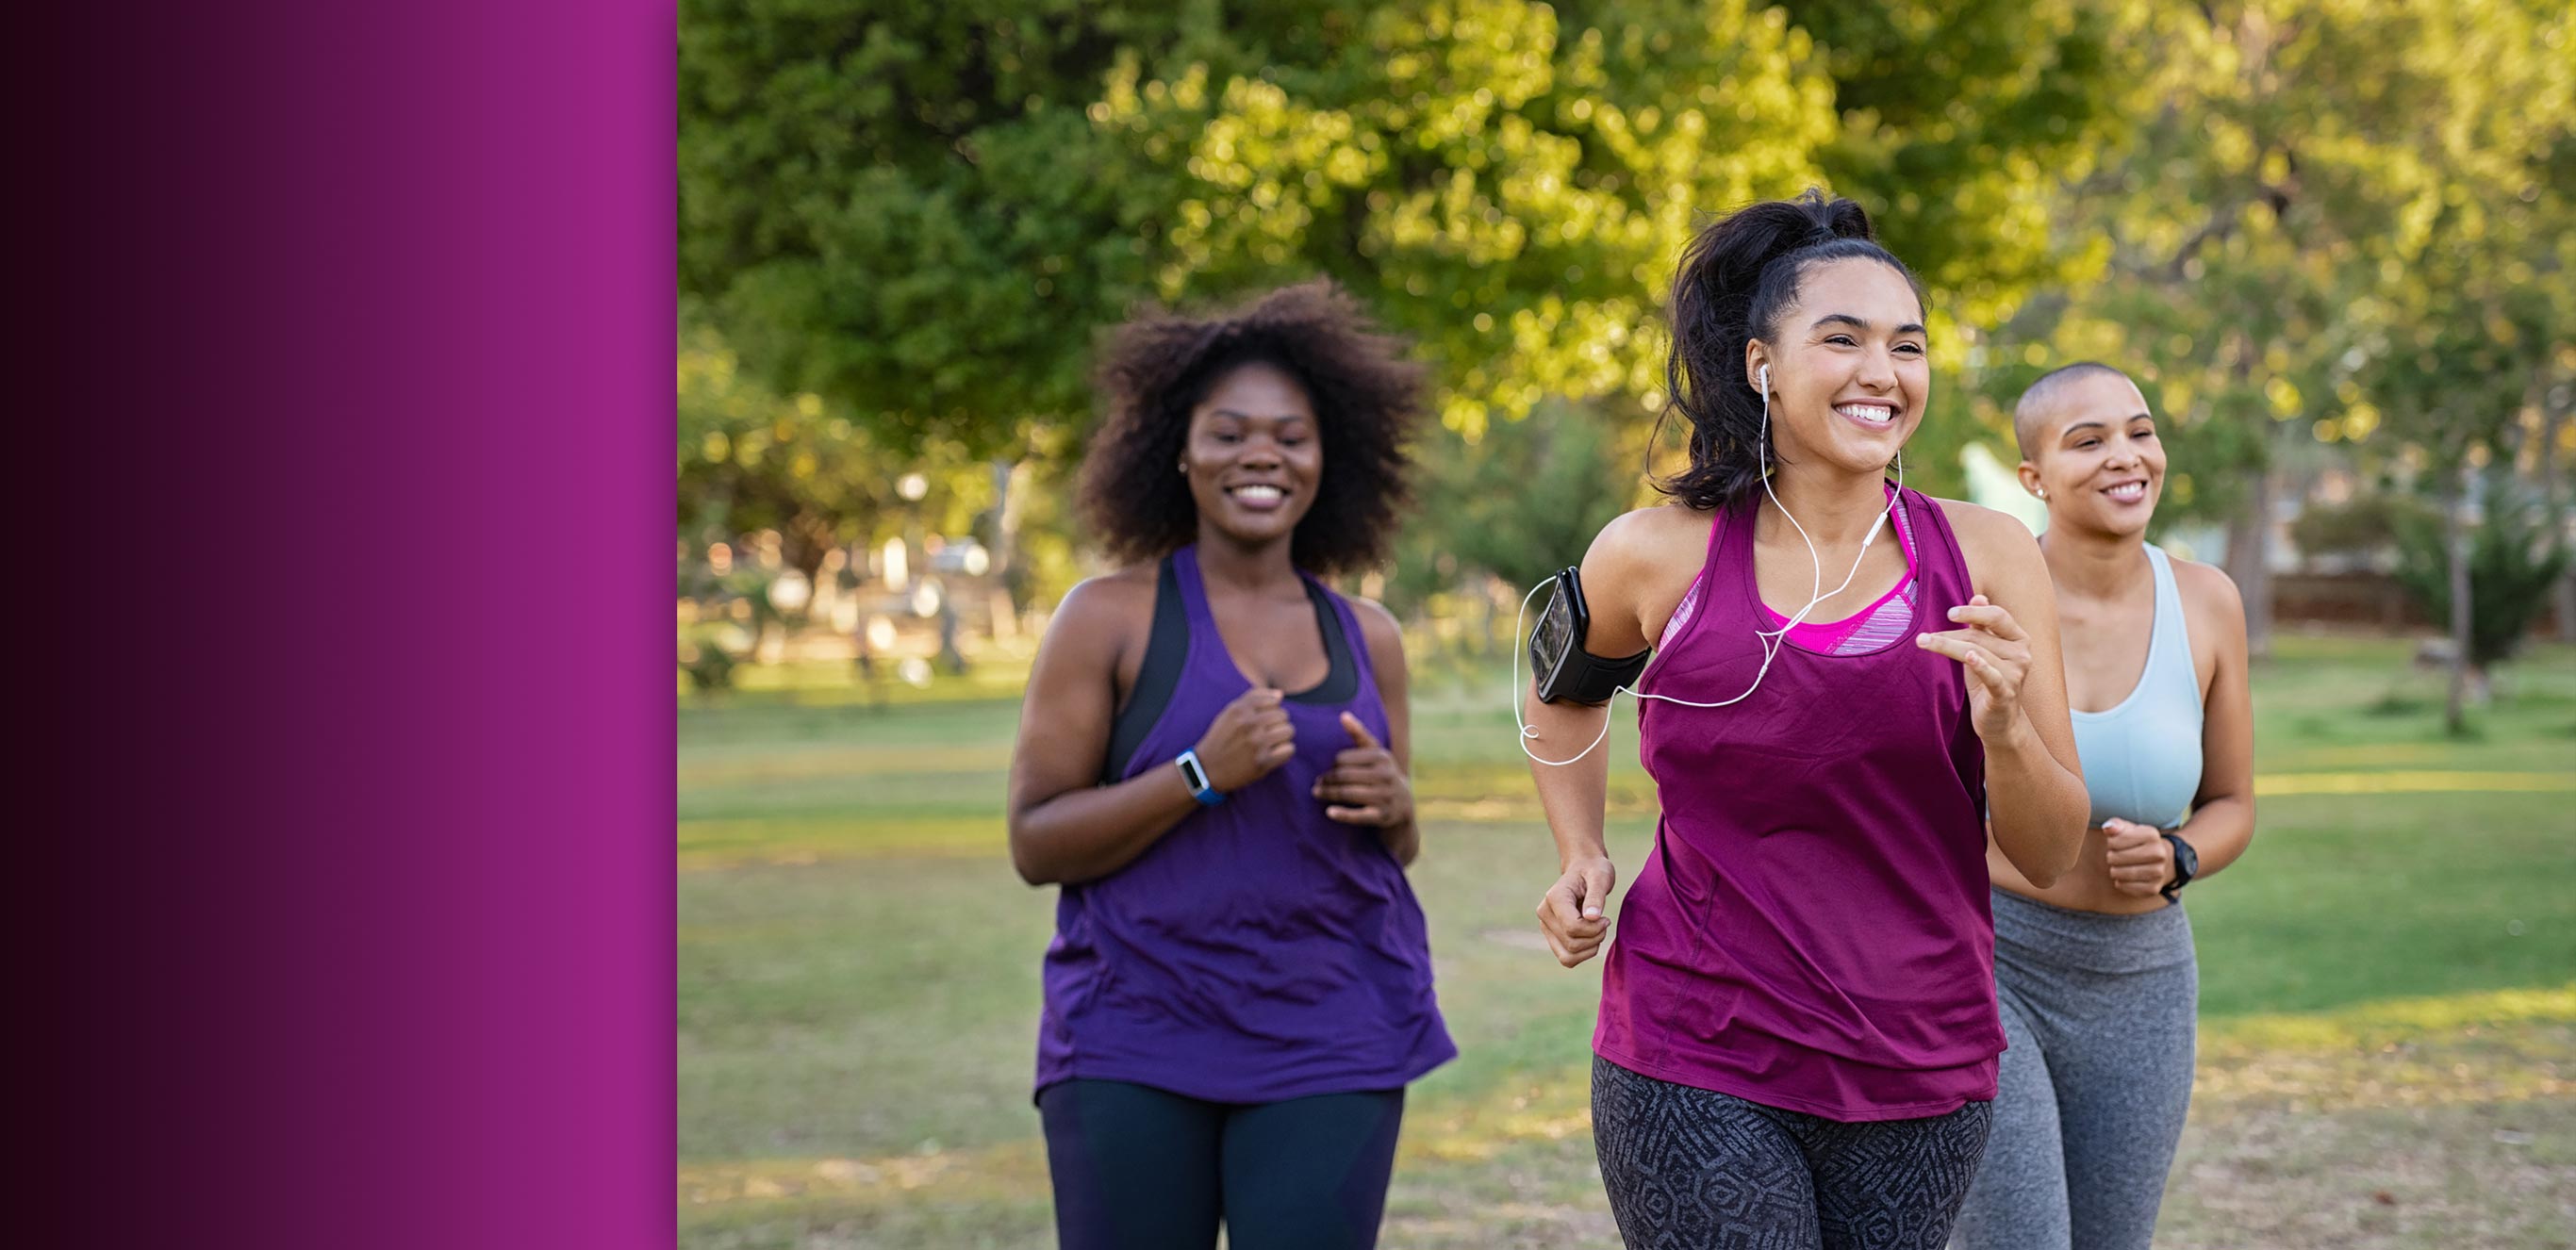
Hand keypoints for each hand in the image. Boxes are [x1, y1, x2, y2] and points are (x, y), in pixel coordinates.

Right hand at [1192, 687, 1295, 791]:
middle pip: (1283, 715)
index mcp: (1239, 710)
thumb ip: (1253, 698)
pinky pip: (1289, 749)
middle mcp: (1248, 724)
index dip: (1271, 710)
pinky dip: (1284, 752)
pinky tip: (1273, 754)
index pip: (1274, 700)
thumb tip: (1280, 694)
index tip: (1263, 721)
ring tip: (1270, 743)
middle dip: (1277, 723)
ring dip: (1282, 737)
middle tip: (1266, 734)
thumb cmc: (1221, 738)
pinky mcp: (1263, 761)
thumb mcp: (1229, 713)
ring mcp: (1256, 743)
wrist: (1207, 769)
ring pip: (1288, 730)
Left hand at [1313, 711, 1410, 827]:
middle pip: (1344, 776)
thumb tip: (1343, 715)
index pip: (1344, 758)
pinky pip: (1359, 815)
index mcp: (1381, 756)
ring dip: (1328, 794)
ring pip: (1348, 794)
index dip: (1332, 765)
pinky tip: (1329, 812)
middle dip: (1327, 779)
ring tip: (1316, 793)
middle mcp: (1385, 775)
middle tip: (1316, 783)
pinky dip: (1343, 814)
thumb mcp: (1375, 752)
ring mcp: (1385, 796)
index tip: (1326, 770)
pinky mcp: (1382, 816)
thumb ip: (1359, 734)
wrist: (1403, 803)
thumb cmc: (1382, 773)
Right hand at [1535, 855, 1616, 967]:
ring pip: (1567, 957)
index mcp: (1554, 898)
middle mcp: (1544, 914)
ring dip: (1589, 949)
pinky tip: (1591, 938)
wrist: (1584, 870)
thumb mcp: (1601, 877)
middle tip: (1604, 923)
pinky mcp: (1551, 936)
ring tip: (1598, 931)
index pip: (1572, 928)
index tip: (1606, 918)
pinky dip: (1583, 954)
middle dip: (1594, 938)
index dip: (1594, 929)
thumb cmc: (1594, 872)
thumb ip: (1596, 897)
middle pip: (1571, 944)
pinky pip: (1567, 959)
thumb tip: (1591, 918)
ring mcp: (1545, 927)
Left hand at [1916, 593, 2035, 744]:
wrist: (2000, 723)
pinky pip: (1992, 675)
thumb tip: (1978, 597)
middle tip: (1923, 637)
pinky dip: (1980, 665)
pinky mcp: (2005, 692)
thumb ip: (1982, 627)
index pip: (1997, 616)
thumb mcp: (1985, 651)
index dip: (1973, 613)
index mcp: (2019, 639)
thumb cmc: (1989, 682)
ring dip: (1947, 646)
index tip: (1949, 613)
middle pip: (1980, 636)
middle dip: (1949, 635)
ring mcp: (2016, 674)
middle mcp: (2022, 654)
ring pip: (1976, 652)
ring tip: (1923, 642)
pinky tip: (1969, 657)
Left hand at [2103, 819, 2175, 897]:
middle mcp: (2159, 853)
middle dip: (2111, 857)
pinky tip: (2125, 877)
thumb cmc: (2136, 842)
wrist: (2158, 860)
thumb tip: (2108, 828)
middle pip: (2115, 857)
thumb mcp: (2127, 829)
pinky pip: (2124, 886)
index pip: (2115, 840)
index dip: (2111, 843)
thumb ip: (2115, 825)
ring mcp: (2158, 872)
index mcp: (2152, 835)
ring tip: (2120, 866)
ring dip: (2114, 870)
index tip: (2116, 843)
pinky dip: (2120, 882)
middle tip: (2116, 856)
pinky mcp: (2153, 889)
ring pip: (2119, 874)